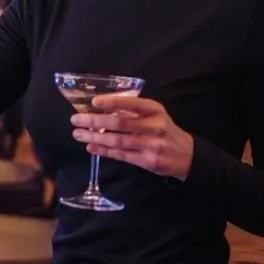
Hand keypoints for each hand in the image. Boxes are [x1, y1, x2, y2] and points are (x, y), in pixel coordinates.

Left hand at [70, 96, 194, 180]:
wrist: (187, 155)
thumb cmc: (163, 129)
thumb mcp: (154, 114)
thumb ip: (132, 110)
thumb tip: (99, 108)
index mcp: (154, 110)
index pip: (131, 103)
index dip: (112, 102)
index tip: (93, 102)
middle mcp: (155, 126)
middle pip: (120, 123)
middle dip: (95, 121)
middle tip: (76, 119)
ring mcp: (152, 145)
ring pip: (118, 141)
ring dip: (95, 137)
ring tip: (78, 134)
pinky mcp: (148, 161)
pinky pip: (122, 155)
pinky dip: (104, 151)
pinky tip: (91, 146)